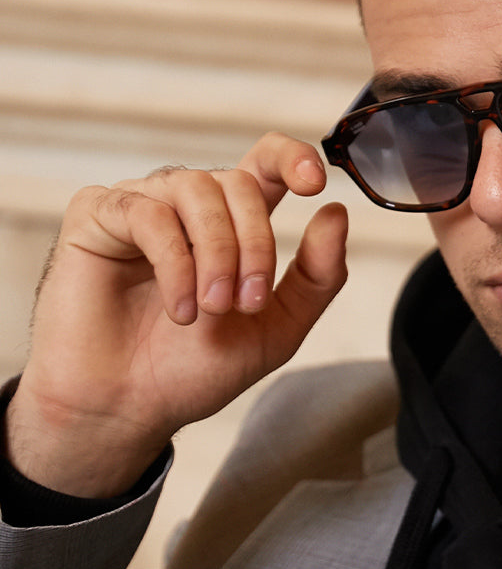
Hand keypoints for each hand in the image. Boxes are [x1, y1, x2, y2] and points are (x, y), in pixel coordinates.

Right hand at [4, 133, 348, 496]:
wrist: (130, 409)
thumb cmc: (192, 370)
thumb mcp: (277, 329)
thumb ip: (316, 275)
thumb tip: (337, 212)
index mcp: (231, 224)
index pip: (265, 163)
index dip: (292, 158)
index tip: (315, 185)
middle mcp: (187, 207)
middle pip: (239, 183)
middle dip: (255, 244)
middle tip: (244, 303)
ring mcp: (141, 205)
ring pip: (195, 189)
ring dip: (216, 253)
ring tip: (211, 308)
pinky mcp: (96, 216)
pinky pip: (146, 211)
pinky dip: (173, 262)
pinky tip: (179, 309)